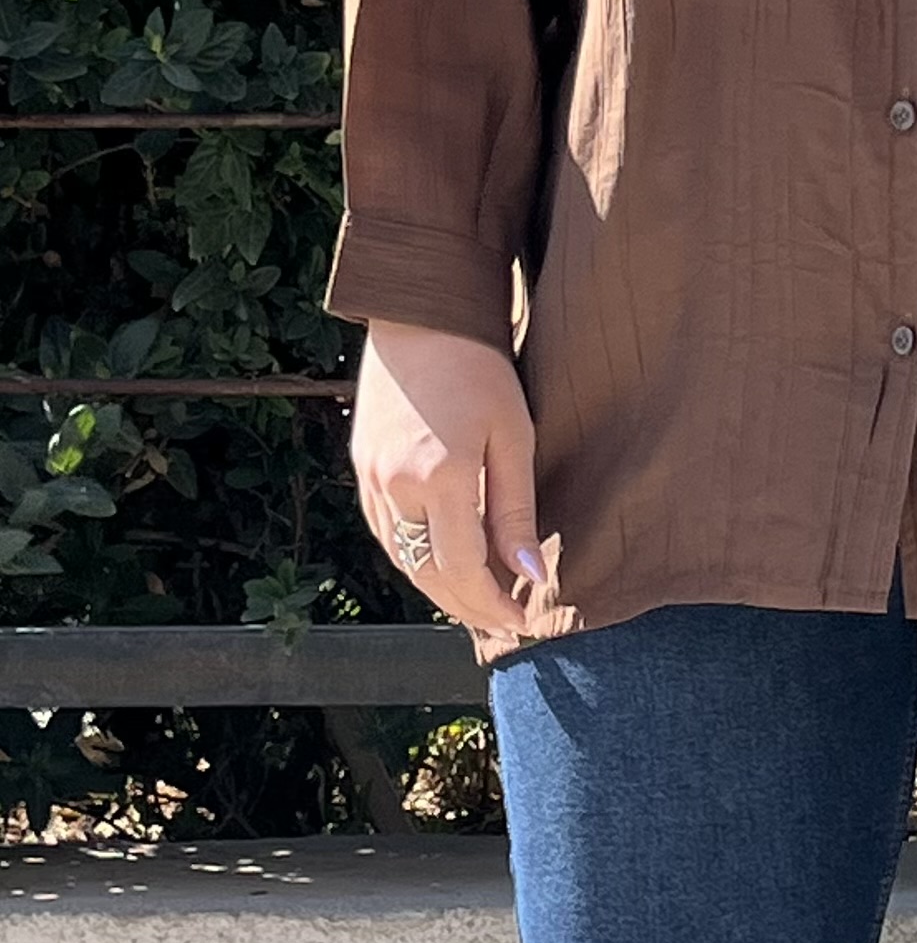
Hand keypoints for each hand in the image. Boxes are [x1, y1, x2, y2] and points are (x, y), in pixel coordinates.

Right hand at [350, 321, 544, 639]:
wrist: (419, 318)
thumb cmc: (479, 370)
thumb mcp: (514, 437)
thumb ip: (516, 511)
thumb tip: (528, 575)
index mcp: (442, 478)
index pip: (465, 570)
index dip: (493, 605)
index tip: (521, 622)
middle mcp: (398, 486)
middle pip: (429, 576)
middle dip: (467, 608)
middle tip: (501, 624)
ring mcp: (373, 481)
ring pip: (403, 561)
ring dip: (439, 590)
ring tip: (478, 603)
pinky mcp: (362, 471)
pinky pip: (387, 535)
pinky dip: (415, 560)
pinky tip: (443, 565)